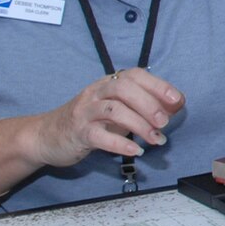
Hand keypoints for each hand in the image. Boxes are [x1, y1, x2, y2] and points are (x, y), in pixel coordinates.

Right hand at [33, 68, 183, 166]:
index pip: (134, 75)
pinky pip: (99, 136)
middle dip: (149, 104)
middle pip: (123, 88)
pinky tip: (135, 150)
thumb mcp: (118, 110)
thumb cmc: (90, 121)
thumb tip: (178, 103)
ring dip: (139, 125)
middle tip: (164, 123)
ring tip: (156, 139)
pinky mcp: (77, 133)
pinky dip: (120, 143)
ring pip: (113, 110)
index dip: (158, 85)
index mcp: (108, 83)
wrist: (46, 136)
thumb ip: (145, 105)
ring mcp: (84, 112)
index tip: (178, 100)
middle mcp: (96, 93)